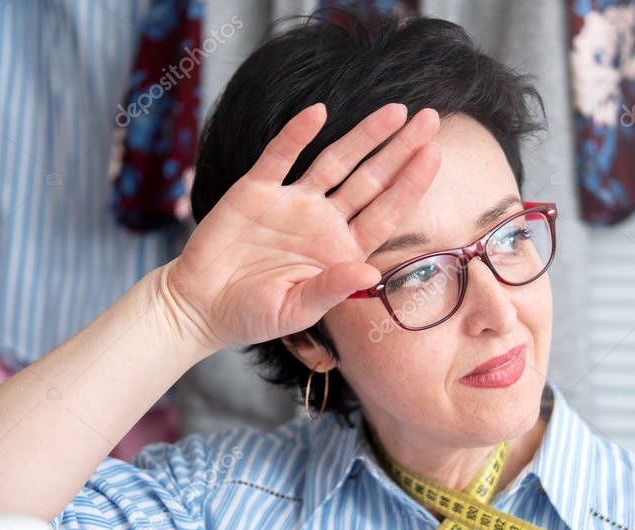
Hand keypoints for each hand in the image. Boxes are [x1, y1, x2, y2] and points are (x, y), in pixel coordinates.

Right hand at [163, 102, 440, 352]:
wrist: (200, 307)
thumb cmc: (252, 315)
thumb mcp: (296, 310)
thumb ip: (332, 288)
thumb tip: (371, 271)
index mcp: (340, 250)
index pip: (385, 213)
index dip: (410, 185)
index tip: (434, 156)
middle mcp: (323, 221)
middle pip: (370, 179)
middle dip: (399, 149)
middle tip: (430, 119)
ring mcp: (291, 202)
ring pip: (335, 160)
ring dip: (364, 135)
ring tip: (395, 110)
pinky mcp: (256, 190)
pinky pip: (280, 156)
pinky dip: (297, 134)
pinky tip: (319, 113)